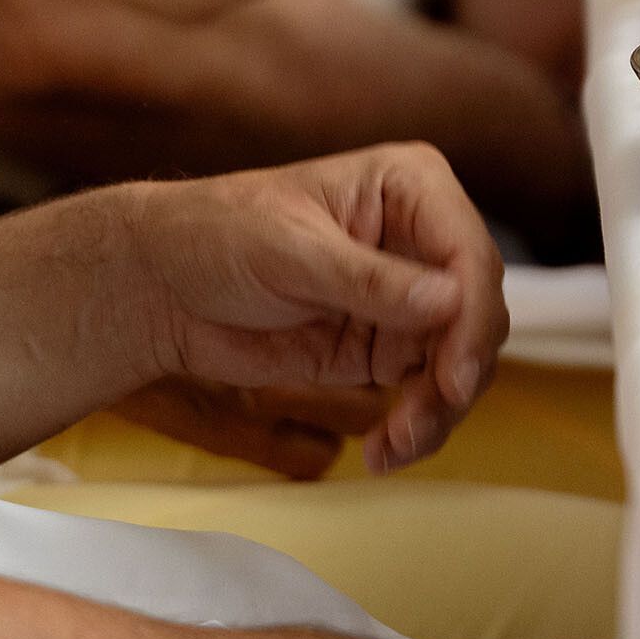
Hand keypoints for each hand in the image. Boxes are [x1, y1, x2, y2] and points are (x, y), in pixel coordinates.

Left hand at [112, 147, 505, 471]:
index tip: (453, 375)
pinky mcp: (387, 348)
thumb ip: (370, 279)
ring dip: (438, 410)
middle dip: (457, 373)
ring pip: (460, 361)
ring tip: (395, 444)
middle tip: (423, 418)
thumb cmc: (215, 236)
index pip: (469, 254)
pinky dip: (415, 427)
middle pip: (477, 313)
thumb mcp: (290, 252)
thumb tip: (450, 301)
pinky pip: (425, 392)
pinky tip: (385, 451)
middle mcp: (422, 241)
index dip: (472, 317)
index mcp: (410, 187)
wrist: (161, 288)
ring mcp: (408, 298)